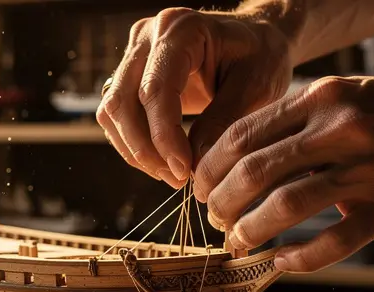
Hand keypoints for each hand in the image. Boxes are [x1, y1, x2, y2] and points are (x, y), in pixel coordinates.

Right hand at [97, 8, 293, 188]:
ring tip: (171, 175)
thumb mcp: (257, 87)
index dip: (163, 135)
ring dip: (135, 150)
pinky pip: (117, 116)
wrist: (257, 42)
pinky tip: (162, 162)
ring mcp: (135, 54)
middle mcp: (148, 36)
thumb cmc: (261, 57)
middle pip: (121, 101)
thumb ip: (225, 120)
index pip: (155, 89)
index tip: (183, 170)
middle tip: (177, 179)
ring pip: (112, 111)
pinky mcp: (131, 75)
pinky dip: (134, 144)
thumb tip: (194, 161)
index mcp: (180, 29)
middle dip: (145, 149)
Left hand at [194, 71, 373, 271]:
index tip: (201, 189)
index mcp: (323, 99)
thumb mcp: (351, 96)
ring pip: (284, 207)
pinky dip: (298, 258)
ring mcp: (368, 169)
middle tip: (216, 222)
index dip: (210, 169)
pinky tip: (283, 263)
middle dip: (221, 204)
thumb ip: (303, 122)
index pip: (242, 136)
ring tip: (239, 244)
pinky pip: (332, 242)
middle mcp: (340, 129)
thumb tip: (247, 158)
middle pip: (253, 173)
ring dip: (250, 232)